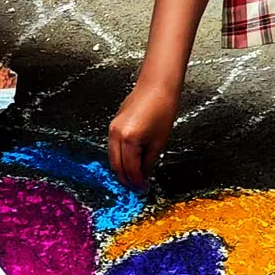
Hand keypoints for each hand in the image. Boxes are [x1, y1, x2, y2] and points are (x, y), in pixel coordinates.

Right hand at [107, 76, 178, 191]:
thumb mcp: (160, 141)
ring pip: (112, 156)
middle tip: (135, 186)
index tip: (143, 188)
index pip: (131, 169)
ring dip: (121, 168)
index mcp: (130, 140)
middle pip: (117, 165)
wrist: (157, 86)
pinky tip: (129, 160)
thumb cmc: (162, 108)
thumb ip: (149, 160)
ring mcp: (113, 129)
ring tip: (133, 176)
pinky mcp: (113, 124)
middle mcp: (117, 135)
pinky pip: (113, 146)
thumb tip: (144, 173)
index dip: (137, 182)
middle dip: (125, 178)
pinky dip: (119, 156)